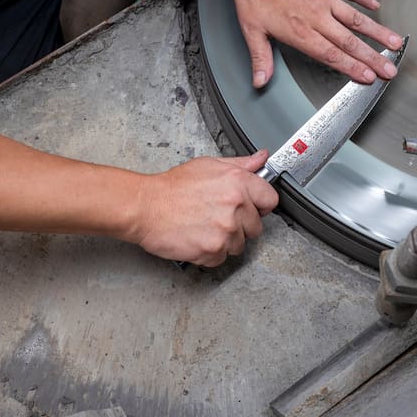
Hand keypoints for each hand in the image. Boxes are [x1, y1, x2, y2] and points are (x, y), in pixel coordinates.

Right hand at [129, 150, 278, 266]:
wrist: (146, 207)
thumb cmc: (173, 187)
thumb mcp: (208, 165)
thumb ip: (240, 164)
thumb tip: (261, 158)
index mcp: (238, 182)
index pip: (270, 200)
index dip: (259, 204)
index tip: (250, 206)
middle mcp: (236, 206)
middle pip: (256, 227)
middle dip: (240, 224)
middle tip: (218, 216)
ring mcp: (226, 230)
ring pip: (240, 244)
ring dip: (226, 240)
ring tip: (205, 226)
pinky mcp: (213, 250)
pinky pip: (222, 257)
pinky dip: (211, 252)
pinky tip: (198, 237)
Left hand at [232, 0, 403, 86]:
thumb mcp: (251, 27)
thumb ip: (260, 57)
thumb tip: (260, 81)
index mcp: (301, 31)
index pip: (331, 55)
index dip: (351, 68)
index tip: (369, 77)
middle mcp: (318, 16)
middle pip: (350, 42)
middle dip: (373, 58)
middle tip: (390, 70)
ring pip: (356, 19)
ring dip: (377, 32)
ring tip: (395, 42)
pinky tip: (375, 7)